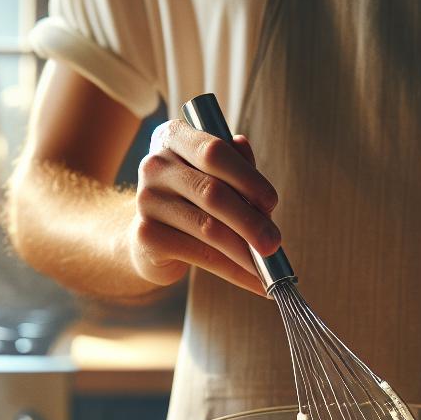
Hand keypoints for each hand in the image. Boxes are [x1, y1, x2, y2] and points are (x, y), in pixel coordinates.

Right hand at [126, 118, 280, 296]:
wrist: (150, 238)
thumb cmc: (194, 200)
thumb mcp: (217, 177)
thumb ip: (240, 170)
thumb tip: (261, 189)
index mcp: (174, 138)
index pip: (214, 151)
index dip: (247, 178)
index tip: (271, 203)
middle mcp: (155, 164)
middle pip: (212, 192)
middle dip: (250, 221)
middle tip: (274, 243)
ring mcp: (146, 200)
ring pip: (208, 228)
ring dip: (244, 251)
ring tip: (267, 266)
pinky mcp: (145, 235)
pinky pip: (200, 255)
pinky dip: (232, 271)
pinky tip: (253, 281)